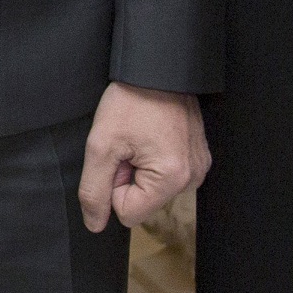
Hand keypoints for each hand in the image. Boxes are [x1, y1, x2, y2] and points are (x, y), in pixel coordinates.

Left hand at [78, 82, 209, 232]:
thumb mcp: (101, 144)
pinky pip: (165, 175)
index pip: (128, 213)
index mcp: (172, 179)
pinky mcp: (197, 158)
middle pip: (142, 202)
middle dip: (127, 175)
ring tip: (139, 137)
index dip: (113, 186)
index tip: (118, 155)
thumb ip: (94, 189)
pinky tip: (151, 136)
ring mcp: (198, 169)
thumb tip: (95, 224)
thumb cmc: (131, 100)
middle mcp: (192, 179)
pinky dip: (152, 159)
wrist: (157, 69)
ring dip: (139, 167)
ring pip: (152, 189)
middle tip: (128, 143)